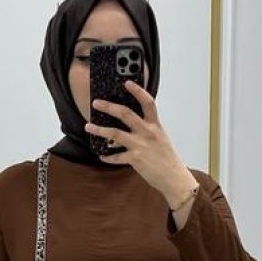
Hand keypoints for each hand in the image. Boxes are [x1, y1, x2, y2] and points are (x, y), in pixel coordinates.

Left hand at [85, 81, 195, 206]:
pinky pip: (116, 157)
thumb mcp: (160, 138)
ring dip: (99, 129)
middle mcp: (147, 133)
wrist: (173, 177)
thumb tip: (131, 123)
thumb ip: (147, 129)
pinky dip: (107, 156)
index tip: (127, 82)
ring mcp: (140, 145)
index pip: (147, 102)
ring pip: (115, 133)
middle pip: (125, 114)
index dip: (137, 91)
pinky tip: (101, 155)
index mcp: (155, 125)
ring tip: (88, 126)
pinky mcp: (135, 159)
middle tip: (96, 103)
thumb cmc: (167, 158)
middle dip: (109, 107)